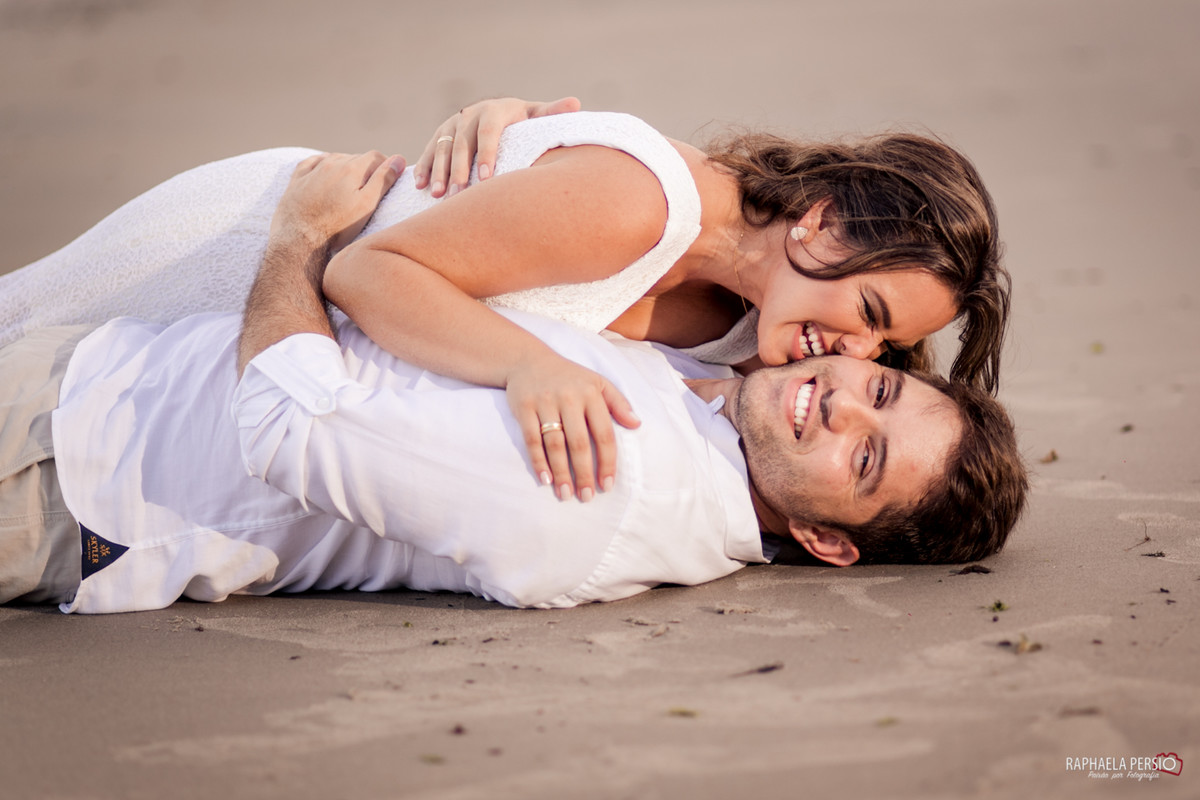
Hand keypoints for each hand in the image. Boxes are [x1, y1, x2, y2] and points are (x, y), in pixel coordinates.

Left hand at [271, 151, 405, 253]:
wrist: (299, 239)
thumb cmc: (337, 226)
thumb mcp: (367, 205)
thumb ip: (383, 180)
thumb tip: (399, 160)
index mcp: (351, 168)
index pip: (375, 156)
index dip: (385, 164)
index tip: (389, 176)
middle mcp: (331, 163)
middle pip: (356, 158)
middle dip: (366, 168)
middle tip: (371, 187)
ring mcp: (313, 170)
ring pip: (335, 159)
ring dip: (346, 167)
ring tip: (350, 185)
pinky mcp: (298, 179)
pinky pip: (313, 162)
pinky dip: (323, 164)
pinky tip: (326, 172)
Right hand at [414, 96, 581, 197]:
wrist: (497, 111)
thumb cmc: (522, 120)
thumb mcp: (535, 114)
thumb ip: (551, 112)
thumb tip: (576, 104)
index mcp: (495, 110)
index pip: (489, 132)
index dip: (487, 154)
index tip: (487, 178)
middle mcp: (470, 114)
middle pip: (462, 143)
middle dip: (459, 170)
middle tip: (458, 195)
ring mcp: (453, 124)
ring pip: (443, 148)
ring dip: (439, 172)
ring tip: (439, 195)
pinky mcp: (440, 133)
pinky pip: (430, 150)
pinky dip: (424, 167)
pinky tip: (420, 186)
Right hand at [506, 351, 639, 501]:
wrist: (528, 360)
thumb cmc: (569, 377)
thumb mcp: (598, 382)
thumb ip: (618, 403)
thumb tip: (637, 424)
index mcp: (592, 394)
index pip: (604, 433)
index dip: (607, 462)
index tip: (607, 485)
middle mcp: (569, 398)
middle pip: (579, 443)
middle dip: (584, 472)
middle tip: (587, 497)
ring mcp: (545, 402)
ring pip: (555, 444)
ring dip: (561, 472)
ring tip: (566, 494)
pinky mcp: (524, 407)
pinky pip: (531, 439)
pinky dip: (538, 460)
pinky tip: (545, 479)